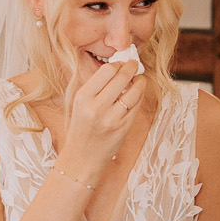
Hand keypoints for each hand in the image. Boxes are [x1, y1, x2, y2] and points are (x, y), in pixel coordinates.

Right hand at [56, 59, 143, 184]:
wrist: (82, 157)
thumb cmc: (81, 128)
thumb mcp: (79, 104)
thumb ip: (96, 87)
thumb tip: (117, 68)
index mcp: (83, 97)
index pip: (107, 71)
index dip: (118, 64)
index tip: (122, 63)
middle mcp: (97, 107)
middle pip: (122, 77)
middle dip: (132, 67)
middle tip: (135, 65)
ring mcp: (112, 118)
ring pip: (134, 91)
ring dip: (140, 81)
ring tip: (139, 79)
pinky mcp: (123, 128)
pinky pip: (136, 106)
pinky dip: (139, 96)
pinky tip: (137, 93)